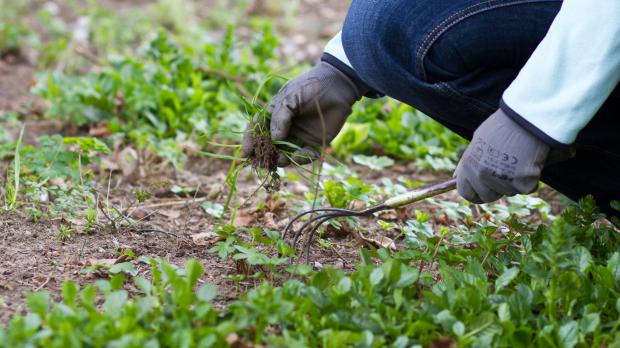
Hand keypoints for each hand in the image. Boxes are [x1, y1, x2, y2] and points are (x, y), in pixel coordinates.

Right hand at [243, 61, 363, 165]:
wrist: (337, 86)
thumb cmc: (310, 87)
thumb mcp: (289, 97)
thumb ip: (279, 117)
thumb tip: (274, 139)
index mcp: (274, 114)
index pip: (257, 129)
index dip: (250, 140)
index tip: (246, 151)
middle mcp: (285, 128)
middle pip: (269, 145)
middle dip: (263, 155)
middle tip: (260, 162)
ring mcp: (299, 136)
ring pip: (285, 154)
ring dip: (280, 160)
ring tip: (278, 161)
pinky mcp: (314, 143)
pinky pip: (304, 156)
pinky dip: (299, 159)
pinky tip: (296, 156)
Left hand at [455, 109, 549, 202]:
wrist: (525, 118)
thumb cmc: (502, 127)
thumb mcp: (477, 141)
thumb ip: (467, 162)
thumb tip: (455, 177)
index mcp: (468, 165)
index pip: (465, 192)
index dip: (475, 194)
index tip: (483, 192)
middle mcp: (481, 175)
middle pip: (488, 196)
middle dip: (497, 189)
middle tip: (507, 172)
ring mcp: (501, 180)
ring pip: (509, 192)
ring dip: (514, 182)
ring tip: (519, 159)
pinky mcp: (521, 182)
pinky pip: (527, 188)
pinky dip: (531, 179)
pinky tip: (531, 162)